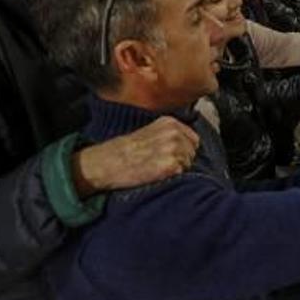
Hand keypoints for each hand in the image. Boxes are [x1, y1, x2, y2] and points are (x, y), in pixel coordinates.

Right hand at [72, 116, 199, 196]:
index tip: (169, 155)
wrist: (107, 163)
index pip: (193, 139)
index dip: (183, 150)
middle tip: (159, 163)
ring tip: (156, 168)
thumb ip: (169, 134)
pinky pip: (181, 174)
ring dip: (176, 169)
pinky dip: (171, 177)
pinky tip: (155, 174)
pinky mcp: (171, 165)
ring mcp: (174, 148)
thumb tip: (187, 145)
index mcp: (170, 122)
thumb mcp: (149, 132)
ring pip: (188, 164)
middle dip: (181, 159)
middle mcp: (174, 133)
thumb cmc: (124, 150)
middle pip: (192, 152)